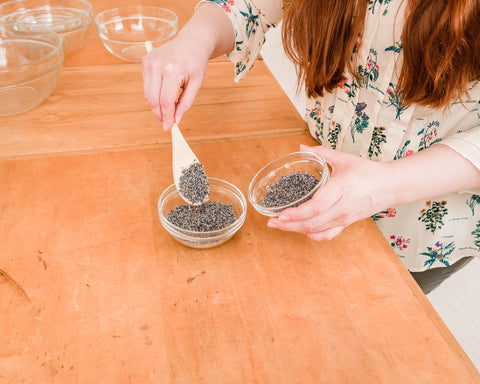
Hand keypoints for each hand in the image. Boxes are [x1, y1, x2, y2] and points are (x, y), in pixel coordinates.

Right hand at [142, 36, 209, 129]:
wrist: (192, 41)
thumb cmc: (196, 63)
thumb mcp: (197, 84)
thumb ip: (186, 103)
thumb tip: (176, 120)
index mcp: (173, 70)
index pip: (166, 100)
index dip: (167, 116)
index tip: (169, 127)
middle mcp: (157, 65)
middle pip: (152, 99)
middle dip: (160, 114)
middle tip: (167, 122)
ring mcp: (149, 62)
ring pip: (147, 94)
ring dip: (157, 105)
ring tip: (170, 106)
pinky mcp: (145, 61)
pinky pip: (147, 85)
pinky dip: (155, 93)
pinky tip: (165, 91)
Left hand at [267, 145, 391, 240]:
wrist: (391, 186)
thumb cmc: (368, 172)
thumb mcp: (344, 159)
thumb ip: (321, 153)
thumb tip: (301, 147)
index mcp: (341, 189)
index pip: (316, 207)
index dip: (296, 214)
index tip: (281, 214)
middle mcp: (342, 207)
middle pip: (312, 223)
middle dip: (289, 225)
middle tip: (272, 222)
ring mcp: (345, 218)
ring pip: (317, 231)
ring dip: (296, 230)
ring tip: (280, 226)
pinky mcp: (346, 224)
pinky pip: (327, 235)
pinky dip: (312, 235)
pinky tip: (300, 230)